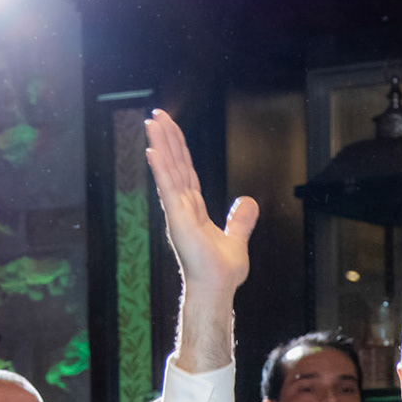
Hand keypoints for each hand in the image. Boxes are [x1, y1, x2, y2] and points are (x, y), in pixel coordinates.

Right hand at [146, 109, 256, 294]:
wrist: (217, 288)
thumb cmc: (222, 271)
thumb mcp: (236, 239)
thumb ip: (240, 220)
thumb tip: (249, 202)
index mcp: (194, 209)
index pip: (186, 172)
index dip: (179, 149)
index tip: (171, 128)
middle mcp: (182, 207)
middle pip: (175, 165)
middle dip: (167, 139)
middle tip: (157, 114)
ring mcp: (178, 212)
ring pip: (169, 172)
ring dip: (160, 146)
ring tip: (152, 122)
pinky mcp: (178, 220)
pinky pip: (168, 190)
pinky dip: (161, 170)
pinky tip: (153, 151)